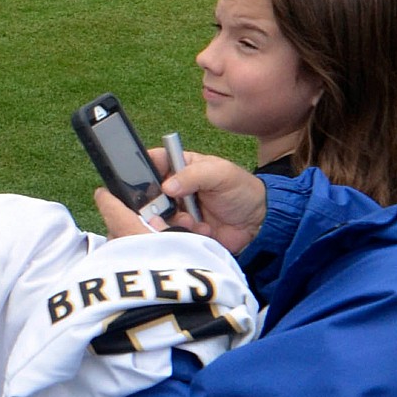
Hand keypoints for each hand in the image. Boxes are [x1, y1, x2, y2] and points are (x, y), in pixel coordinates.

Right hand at [94, 148, 268, 252]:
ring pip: (156, 217)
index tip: (138, 181)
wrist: (258, 223)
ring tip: (192, 221)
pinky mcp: (182, 232)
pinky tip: (202, 230)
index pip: (152, 163)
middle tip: (166, 208)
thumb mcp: (220, 174)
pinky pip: (169, 234)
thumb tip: (166, 186)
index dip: (141, 169)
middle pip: (147, 194)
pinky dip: (183, 233)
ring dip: (172, 220)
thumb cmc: (241, 191)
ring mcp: (176, 212)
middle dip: (155, 203)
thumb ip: (194, 175)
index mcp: (180, 168)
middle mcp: (173, 190)